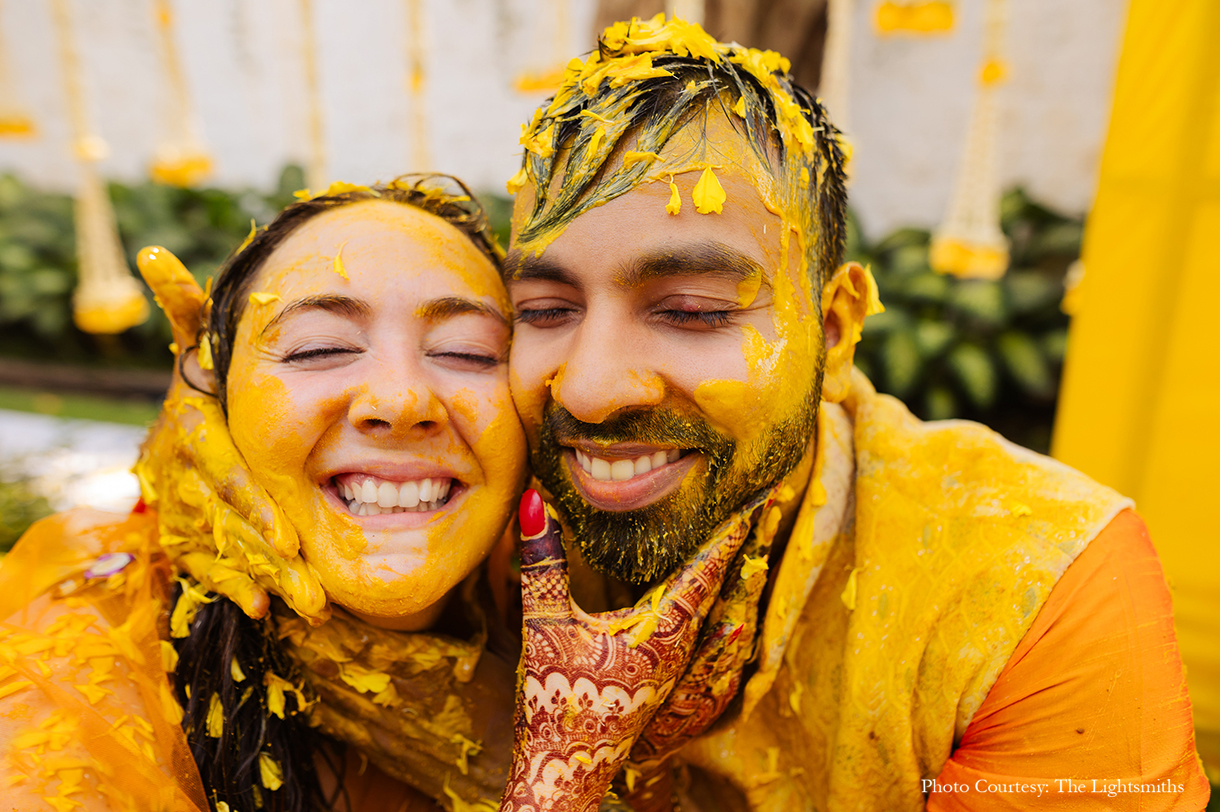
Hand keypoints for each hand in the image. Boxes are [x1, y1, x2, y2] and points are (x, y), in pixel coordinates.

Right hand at [134, 246, 326, 621]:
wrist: (170, 434)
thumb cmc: (201, 391)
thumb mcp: (195, 349)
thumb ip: (186, 311)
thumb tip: (154, 256)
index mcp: (192, 434)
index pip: (223, 474)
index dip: (253, 503)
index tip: (290, 535)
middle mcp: (183, 477)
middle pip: (229, 522)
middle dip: (268, 556)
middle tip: (312, 586)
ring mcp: (183, 512)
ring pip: (225, 552)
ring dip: (262, 581)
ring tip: (307, 605)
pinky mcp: (186, 538)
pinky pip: (209, 570)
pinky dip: (234, 589)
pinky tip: (264, 610)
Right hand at [500, 490, 763, 811]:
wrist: (563, 769)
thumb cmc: (555, 699)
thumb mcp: (545, 623)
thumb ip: (542, 561)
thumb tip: (535, 502)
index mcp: (664, 632)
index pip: (707, 568)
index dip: (731, 530)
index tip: (757, 498)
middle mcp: (684, 650)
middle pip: (724, 587)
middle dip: (742, 546)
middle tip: (765, 506)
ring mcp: (682, 671)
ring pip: (721, 614)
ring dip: (735, 577)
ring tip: (753, 542)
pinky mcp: (673, 684)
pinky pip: (710, 640)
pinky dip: (722, 610)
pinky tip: (725, 600)